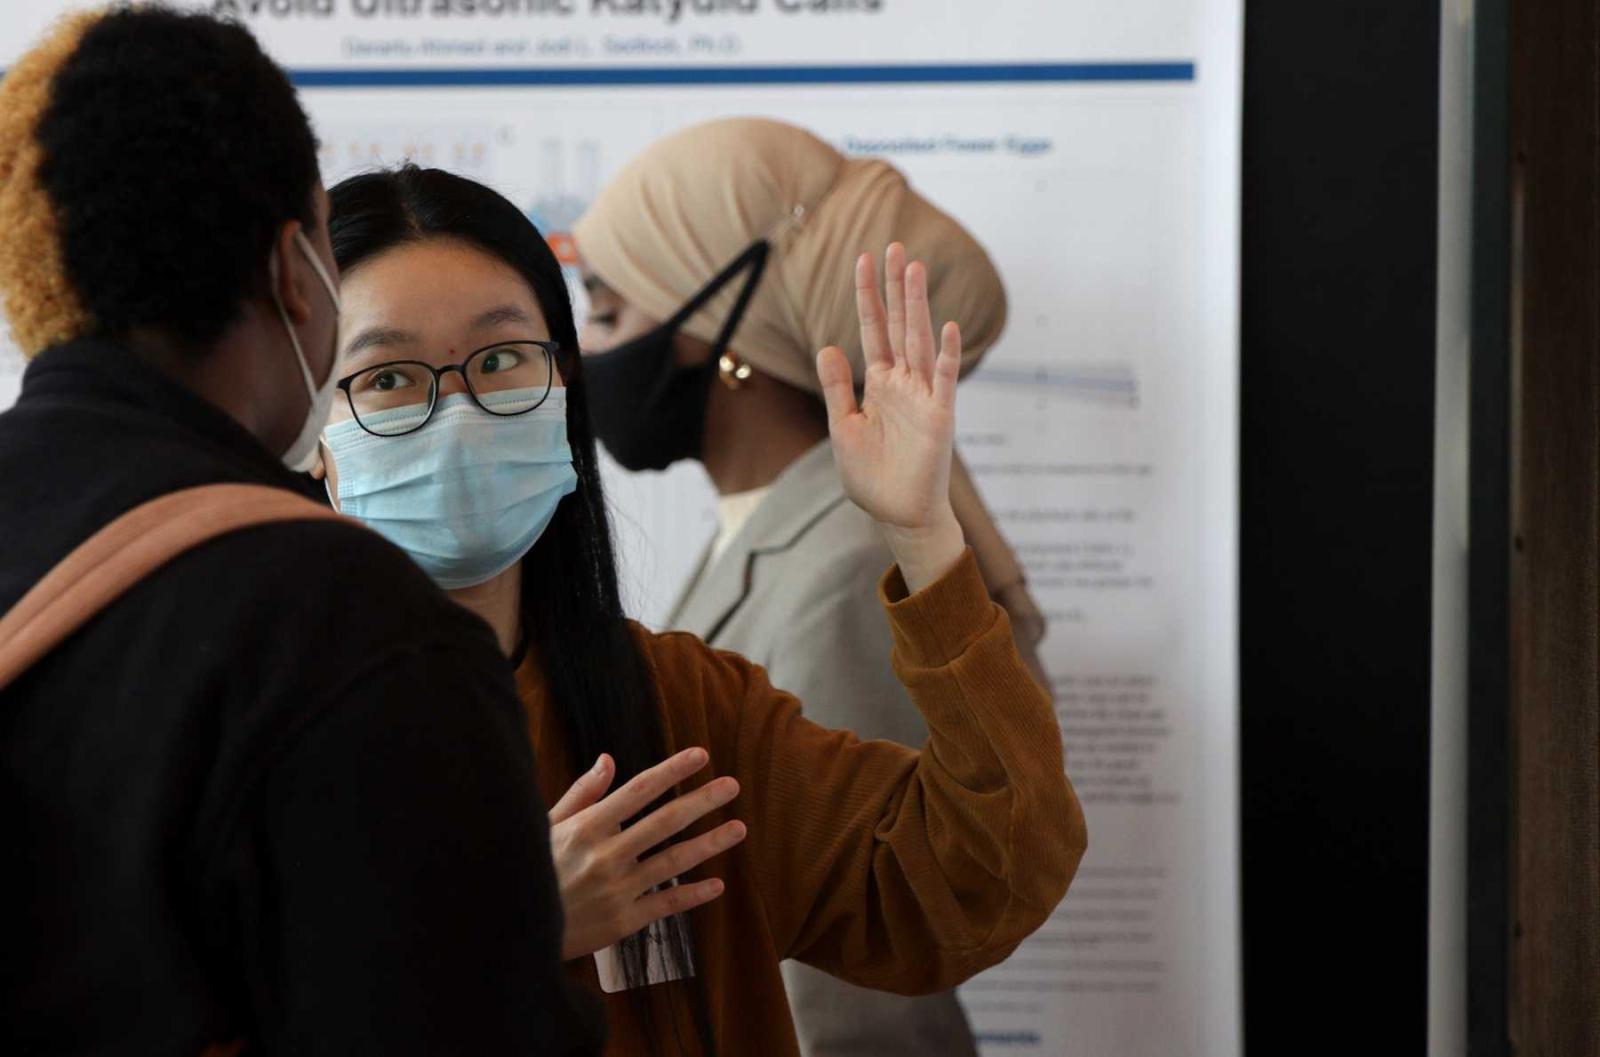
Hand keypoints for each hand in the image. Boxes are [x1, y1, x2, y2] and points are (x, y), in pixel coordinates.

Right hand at [547, 747, 745, 960]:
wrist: (514, 928)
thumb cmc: (533, 870)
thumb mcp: (549, 826)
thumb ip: (582, 794)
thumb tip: (609, 759)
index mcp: (588, 826)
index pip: (639, 790)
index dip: (672, 771)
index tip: (700, 755)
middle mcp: (606, 854)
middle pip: (665, 822)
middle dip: (702, 801)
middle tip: (732, 786)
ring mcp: (618, 889)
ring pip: (673, 861)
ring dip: (709, 843)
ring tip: (738, 829)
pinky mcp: (623, 921)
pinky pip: (666, 905)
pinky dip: (692, 895)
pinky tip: (716, 885)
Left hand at [818, 244, 965, 591]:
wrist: (898, 515)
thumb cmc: (872, 477)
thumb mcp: (842, 427)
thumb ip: (837, 387)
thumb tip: (827, 346)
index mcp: (880, 385)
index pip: (874, 331)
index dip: (868, 296)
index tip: (864, 259)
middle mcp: (904, 384)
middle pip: (899, 325)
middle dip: (895, 287)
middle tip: (894, 246)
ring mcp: (924, 397)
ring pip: (920, 341)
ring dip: (918, 305)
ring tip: (914, 268)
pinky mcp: (939, 418)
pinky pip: (944, 381)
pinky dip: (947, 355)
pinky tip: (947, 326)